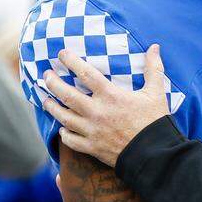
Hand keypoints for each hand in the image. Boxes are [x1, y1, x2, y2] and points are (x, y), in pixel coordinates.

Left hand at [42, 44, 169, 167]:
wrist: (154, 154)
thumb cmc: (155, 122)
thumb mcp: (156, 92)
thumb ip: (153, 68)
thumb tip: (154, 47)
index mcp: (111, 96)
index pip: (85, 74)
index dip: (71, 61)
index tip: (62, 54)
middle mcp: (96, 112)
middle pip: (67, 95)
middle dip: (53, 83)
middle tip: (46, 75)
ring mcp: (92, 131)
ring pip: (64, 117)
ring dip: (52, 107)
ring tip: (45, 100)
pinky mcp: (92, 147)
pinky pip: (71, 141)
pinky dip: (64, 134)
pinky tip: (62, 129)